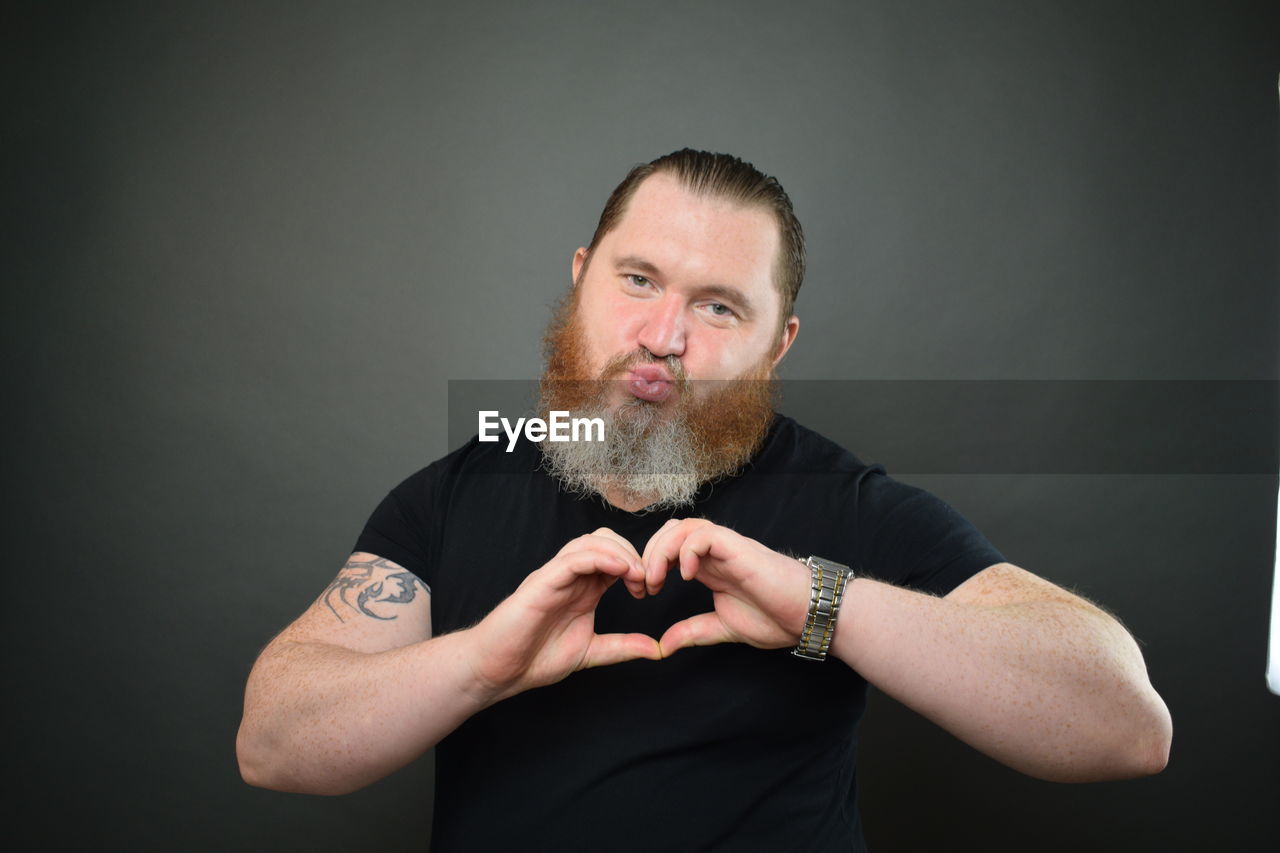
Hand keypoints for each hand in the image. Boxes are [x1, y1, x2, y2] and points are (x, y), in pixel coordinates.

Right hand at [468, 528, 660, 700]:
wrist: (498, 670)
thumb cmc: (534, 658)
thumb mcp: (591, 652)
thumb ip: (622, 647)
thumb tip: (655, 649)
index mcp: (583, 589)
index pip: (614, 557)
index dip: (637, 565)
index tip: (650, 589)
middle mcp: (570, 577)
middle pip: (605, 539)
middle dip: (632, 553)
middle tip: (645, 581)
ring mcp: (555, 576)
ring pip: (590, 542)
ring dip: (620, 552)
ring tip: (635, 575)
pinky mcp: (542, 583)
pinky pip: (573, 559)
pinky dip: (600, 558)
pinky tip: (618, 570)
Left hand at [641, 518, 812, 655]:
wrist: (808, 616)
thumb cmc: (776, 618)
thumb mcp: (722, 627)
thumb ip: (692, 631)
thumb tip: (663, 646)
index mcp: (710, 567)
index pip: (670, 546)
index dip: (651, 563)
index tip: (645, 592)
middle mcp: (716, 552)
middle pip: (671, 529)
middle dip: (650, 552)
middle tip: (645, 584)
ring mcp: (728, 547)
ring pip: (685, 526)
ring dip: (663, 549)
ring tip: (659, 579)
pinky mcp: (739, 548)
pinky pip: (705, 534)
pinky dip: (687, 550)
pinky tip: (686, 575)